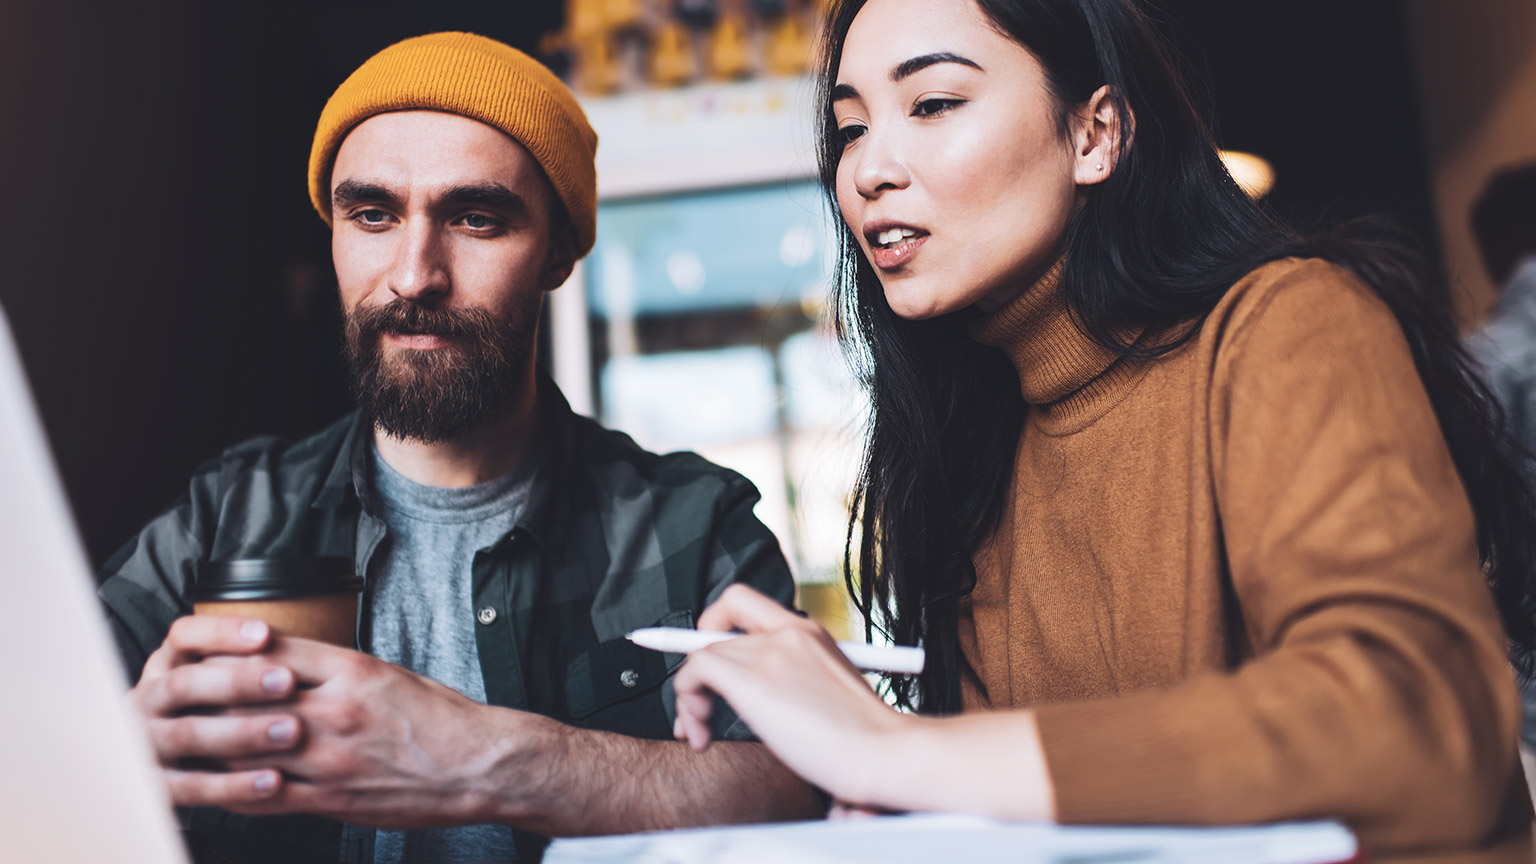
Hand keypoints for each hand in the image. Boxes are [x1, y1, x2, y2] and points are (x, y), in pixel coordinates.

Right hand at [128, 615, 300, 805]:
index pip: (183, 636)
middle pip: (183, 684)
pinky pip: (191, 787)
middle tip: (288, 682)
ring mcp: (145, 744)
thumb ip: (245, 663)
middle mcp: (147, 701)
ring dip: (242, 732)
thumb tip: (290, 648)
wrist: (164, 767)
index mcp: (164, 666)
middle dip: (238, 682)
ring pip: (187, 735)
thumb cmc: (208, 709)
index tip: (267, 634)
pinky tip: (274, 781)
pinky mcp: (155, 786)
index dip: (222, 632)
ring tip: (292, 731)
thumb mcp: (216, 678)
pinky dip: (233, 785)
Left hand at [220, 636, 527, 828]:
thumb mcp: (388, 673)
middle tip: (181, 696)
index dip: (228, 651)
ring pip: (246, 748)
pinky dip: (235, 789)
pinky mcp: (330, 797)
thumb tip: (286, 669)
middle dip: (208, 697)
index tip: (205, 652)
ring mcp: (329, 757)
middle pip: (245, 698)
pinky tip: (220, 785)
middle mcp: (334, 710)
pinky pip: (265, 795)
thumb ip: (335, 671)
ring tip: (191, 740)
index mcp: (352, 670)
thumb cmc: (440, 718)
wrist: (477, 764)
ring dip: (214, 745)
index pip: (270, 652)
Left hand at [671, 584, 907, 805]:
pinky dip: (686, 700)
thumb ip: (794, 681)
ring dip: (688, 697)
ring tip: (701, 732)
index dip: (712, 624)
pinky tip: (701, 732)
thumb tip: (760, 700)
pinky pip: (694, 671)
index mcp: (809, 632)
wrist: (884, 752)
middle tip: (700, 714)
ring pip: (701, 655)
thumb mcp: (828, 693)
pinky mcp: (754, 679)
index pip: (744, 604)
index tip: (705, 661)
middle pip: (715, 635)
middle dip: (697, 675)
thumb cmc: (866, 740)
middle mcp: (789, 632)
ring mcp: (771, 652)